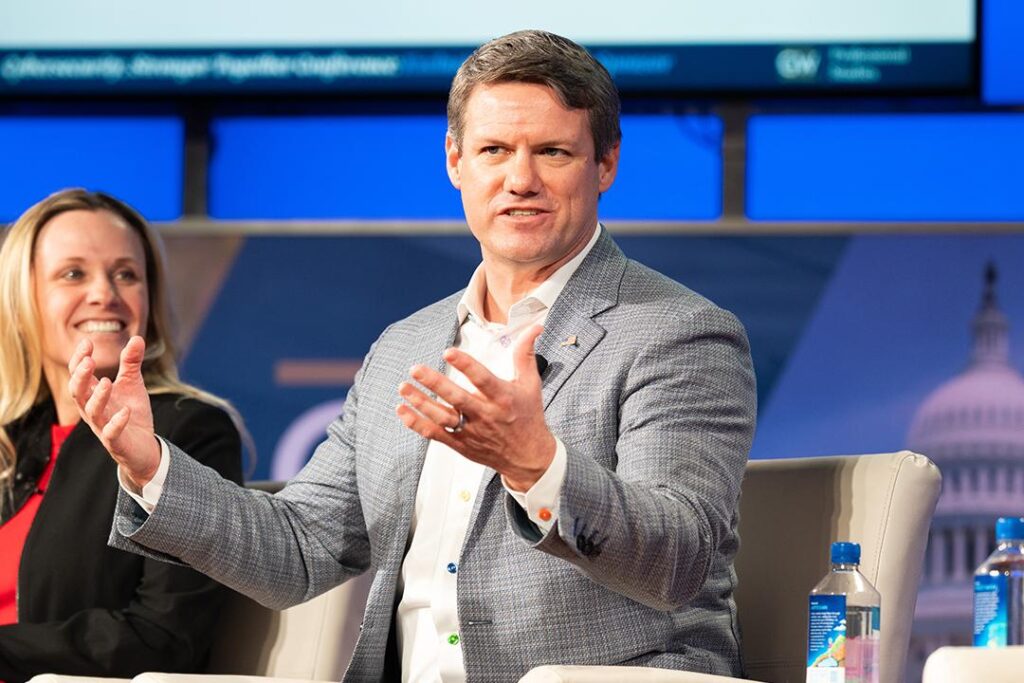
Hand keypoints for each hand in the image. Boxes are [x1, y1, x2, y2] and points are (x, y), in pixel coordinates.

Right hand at [68, 336, 159, 488]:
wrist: (143, 446)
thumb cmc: (131, 412)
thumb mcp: (132, 384)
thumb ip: (131, 363)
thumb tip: (137, 338)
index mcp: (93, 394)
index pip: (78, 375)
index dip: (80, 359)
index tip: (87, 342)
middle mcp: (92, 410)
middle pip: (77, 393)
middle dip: (80, 377)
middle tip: (88, 361)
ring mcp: (102, 426)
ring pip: (91, 412)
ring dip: (98, 397)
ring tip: (107, 382)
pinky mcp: (115, 442)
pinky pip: (111, 433)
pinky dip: (117, 422)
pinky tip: (126, 411)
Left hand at [396, 323, 555, 490]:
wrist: (528, 457)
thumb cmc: (528, 416)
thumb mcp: (531, 384)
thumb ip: (526, 354)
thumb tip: (534, 327)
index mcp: (503, 397)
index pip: (482, 379)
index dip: (465, 365)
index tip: (449, 352)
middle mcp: (486, 415)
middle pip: (457, 398)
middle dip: (435, 384)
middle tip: (416, 369)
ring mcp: (472, 431)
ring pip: (442, 417)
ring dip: (421, 403)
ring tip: (404, 387)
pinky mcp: (461, 444)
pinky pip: (436, 434)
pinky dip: (417, 423)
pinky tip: (403, 410)